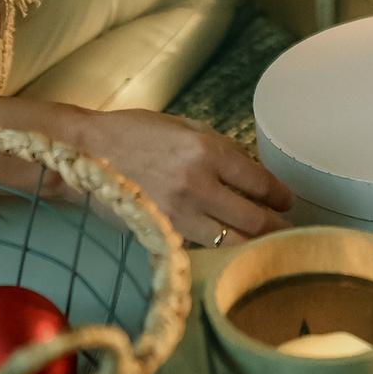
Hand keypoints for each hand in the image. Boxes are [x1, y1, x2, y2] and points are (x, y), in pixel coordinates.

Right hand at [77, 108, 293, 246]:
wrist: (86, 151)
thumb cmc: (133, 132)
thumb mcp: (183, 125)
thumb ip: (220, 145)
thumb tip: (251, 169)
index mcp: (206, 152)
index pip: (260, 183)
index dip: (280, 195)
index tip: (286, 200)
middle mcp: (198, 185)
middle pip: (254, 219)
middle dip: (276, 225)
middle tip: (285, 227)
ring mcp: (179, 213)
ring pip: (232, 242)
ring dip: (253, 244)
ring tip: (265, 244)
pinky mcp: (163, 232)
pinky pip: (202, 247)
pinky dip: (219, 249)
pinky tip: (229, 247)